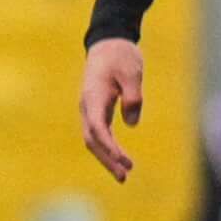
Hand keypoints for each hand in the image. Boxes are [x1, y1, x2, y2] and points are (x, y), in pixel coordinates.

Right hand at [77, 38, 144, 182]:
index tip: (124, 160)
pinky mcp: (96, 110)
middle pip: (93, 140)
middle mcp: (87, 107)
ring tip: (124, 175)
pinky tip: (119, 159)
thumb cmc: (121, 56)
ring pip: (94, 140)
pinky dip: (108, 147)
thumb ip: (133, 97)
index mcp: (94, 97)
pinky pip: (99, 133)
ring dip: (107, 157)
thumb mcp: (132, 73)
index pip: (98, 128)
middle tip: (125, 176)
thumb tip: (132, 123)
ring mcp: (89, 109)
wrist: (108, 43)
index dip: (109, 147)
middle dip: (107, 159)